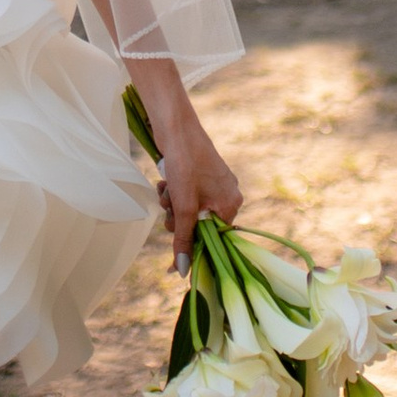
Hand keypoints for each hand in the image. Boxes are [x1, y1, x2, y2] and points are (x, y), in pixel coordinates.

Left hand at [154, 111, 241, 276]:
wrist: (175, 126)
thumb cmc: (184, 164)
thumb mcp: (183, 206)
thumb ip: (183, 238)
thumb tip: (182, 270)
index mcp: (231, 204)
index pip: (213, 238)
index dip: (192, 246)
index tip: (172, 263)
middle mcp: (228, 194)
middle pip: (198, 224)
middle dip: (178, 218)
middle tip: (169, 206)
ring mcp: (215, 183)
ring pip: (189, 209)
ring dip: (172, 204)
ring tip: (166, 189)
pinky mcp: (201, 174)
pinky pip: (187, 195)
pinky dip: (174, 192)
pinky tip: (165, 182)